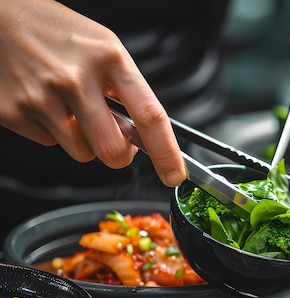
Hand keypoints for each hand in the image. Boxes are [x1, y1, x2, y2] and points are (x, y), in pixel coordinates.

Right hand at [0, 0, 185, 186]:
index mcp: (109, 59)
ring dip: (83, 140)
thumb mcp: (104, 48)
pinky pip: (49, 143)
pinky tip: (44, 101)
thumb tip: (140, 138)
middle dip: (118, 154)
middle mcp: (75, 78)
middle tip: (113, 137)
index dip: (166, 152)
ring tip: (69, 105)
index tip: (174, 174)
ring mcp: (42, 97)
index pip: (149, 116)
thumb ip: (126, 91)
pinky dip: (52, 130)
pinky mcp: (13, 112)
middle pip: (112, 150)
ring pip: (82, 153)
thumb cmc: (55, 31)